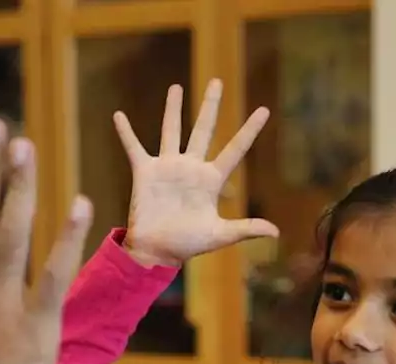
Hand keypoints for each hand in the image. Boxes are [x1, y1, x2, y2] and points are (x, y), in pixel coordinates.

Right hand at [114, 79, 278, 266]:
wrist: (156, 251)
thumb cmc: (187, 244)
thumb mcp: (219, 235)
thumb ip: (245, 228)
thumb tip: (276, 233)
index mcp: (211, 179)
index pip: (235, 149)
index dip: (250, 130)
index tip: (264, 110)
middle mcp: (191, 168)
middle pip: (203, 129)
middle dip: (210, 106)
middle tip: (217, 81)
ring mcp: (167, 167)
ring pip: (171, 131)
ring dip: (173, 109)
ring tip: (176, 87)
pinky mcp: (145, 172)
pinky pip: (134, 147)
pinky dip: (125, 132)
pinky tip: (118, 115)